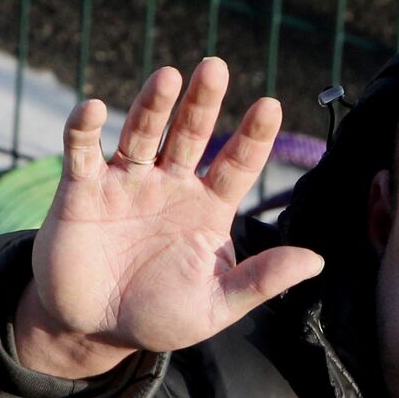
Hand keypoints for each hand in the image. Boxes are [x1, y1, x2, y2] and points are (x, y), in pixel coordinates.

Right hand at [14, 58, 324, 377]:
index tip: (270, 107)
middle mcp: (169, 185)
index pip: (237, 164)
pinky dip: (84, 129)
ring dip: (152, 104)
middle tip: (215, 67)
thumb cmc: (157, 316)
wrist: (94, 329)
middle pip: (190, 134)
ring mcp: (126, 183)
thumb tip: (317, 261)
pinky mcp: (81, 190)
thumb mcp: (215, 307)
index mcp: (207, 208)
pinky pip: (83, 151)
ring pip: (142, 133)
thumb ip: (261, 280)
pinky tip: (93, 109)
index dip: (253, 136)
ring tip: (168, 77)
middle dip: (202, 102)